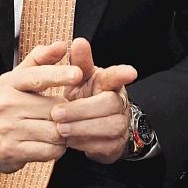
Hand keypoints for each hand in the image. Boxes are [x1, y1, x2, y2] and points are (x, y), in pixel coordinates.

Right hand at [0, 40, 82, 173]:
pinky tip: (50, 144)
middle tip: (64, 116)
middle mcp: (6, 104)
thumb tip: (62, 45)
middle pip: (54, 108)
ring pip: (54, 131)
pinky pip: (49, 151)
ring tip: (57, 130)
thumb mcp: (18, 79)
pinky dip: (56, 149)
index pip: (37, 77)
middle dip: (65, 113)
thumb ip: (40, 60)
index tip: (77, 74)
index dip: (59, 75)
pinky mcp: (11, 150)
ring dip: (63, 133)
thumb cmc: (7, 104)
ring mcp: (7, 128)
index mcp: (9, 82)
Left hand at [51, 37, 137, 163]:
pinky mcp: (117, 144)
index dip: (122, 74)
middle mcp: (119, 102)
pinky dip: (85, 144)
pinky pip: (105, 146)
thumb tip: (79, 41)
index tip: (130, 72)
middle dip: (81, 110)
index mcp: (109, 83)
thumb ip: (79, 61)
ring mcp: (121, 124)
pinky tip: (69, 140)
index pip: (117, 76)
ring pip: (109, 127)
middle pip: (109, 104)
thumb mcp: (80, 77)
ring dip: (82, 128)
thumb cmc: (84, 96)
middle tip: (56, 113)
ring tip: (60, 128)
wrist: (88, 126)